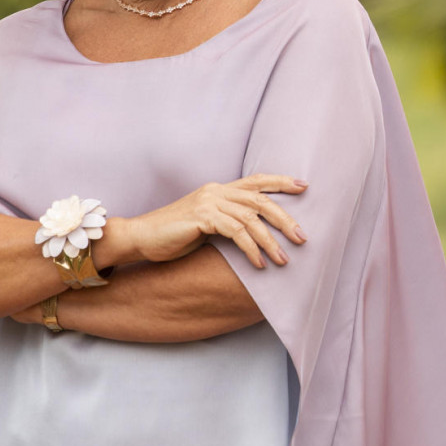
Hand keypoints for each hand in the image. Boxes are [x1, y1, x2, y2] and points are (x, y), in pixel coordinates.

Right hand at [116, 175, 308, 270]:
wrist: (141, 237)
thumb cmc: (173, 235)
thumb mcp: (205, 224)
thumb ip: (227, 221)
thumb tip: (254, 233)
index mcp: (219, 189)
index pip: (256, 181)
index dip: (282, 182)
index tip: (305, 186)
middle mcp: (216, 191)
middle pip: (260, 200)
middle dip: (285, 219)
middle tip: (302, 238)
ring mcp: (209, 202)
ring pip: (251, 218)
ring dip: (270, 241)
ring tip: (283, 260)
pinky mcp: (202, 217)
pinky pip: (236, 232)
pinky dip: (250, 249)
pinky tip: (258, 264)